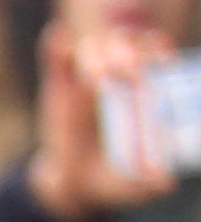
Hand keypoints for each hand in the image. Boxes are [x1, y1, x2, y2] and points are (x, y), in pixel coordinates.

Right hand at [38, 24, 179, 221]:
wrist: (73, 184)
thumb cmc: (114, 179)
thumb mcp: (132, 185)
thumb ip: (148, 183)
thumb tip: (165, 182)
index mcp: (147, 90)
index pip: (156, 54)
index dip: (158, 50)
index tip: (159, 61)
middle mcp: (120, 75)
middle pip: (127, 43)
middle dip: (128, 50)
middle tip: (126, 71)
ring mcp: (86, 76)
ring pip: (94, 47)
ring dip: (96, 54)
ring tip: (94, 80)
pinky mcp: (57, 83)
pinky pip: (56, 55)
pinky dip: (56, 45)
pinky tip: (58, 37)